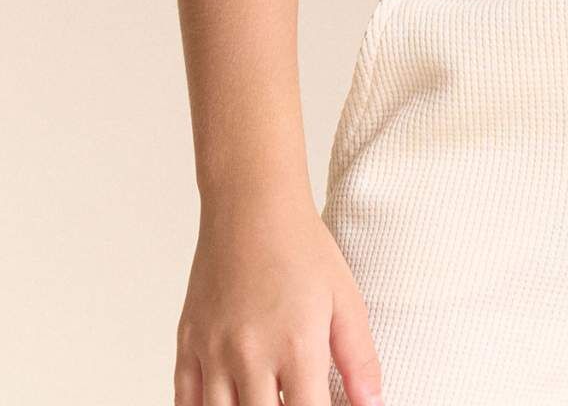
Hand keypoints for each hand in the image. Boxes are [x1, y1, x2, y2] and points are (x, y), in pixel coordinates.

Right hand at [175, 185, 382, 405]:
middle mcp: (251, 355)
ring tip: (265, 398)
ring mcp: (213, 351)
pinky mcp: (188, 343)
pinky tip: (228, 404)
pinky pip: (185, 401)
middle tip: (294, 399)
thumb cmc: (302, 248)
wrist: (252, 205)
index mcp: (297, 346)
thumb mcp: (346, 299)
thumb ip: (360, 360)